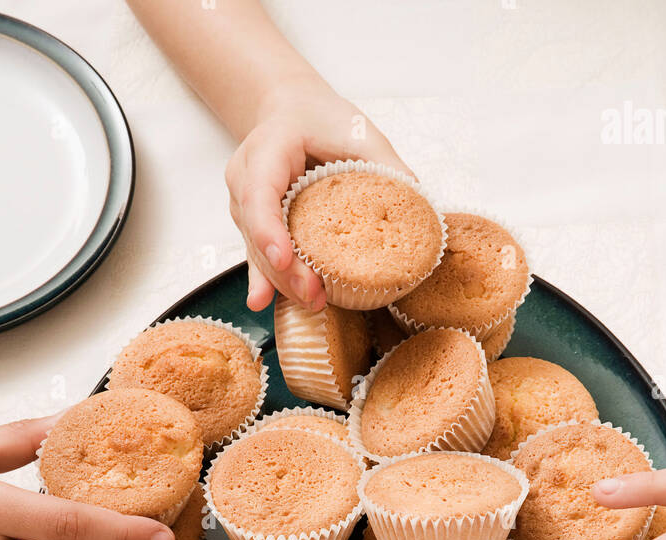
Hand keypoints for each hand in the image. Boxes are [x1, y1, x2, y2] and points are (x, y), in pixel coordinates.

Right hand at [226, 77, 412, 312]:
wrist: (292, 112)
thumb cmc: (321, 119)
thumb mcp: (356, 131)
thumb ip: (384, 164)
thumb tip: (420, 203)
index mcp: (268, 149)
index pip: (260, 192)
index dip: (268, 229)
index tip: (285, 258)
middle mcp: (247, 178)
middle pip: (257, 231)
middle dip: (283, 269)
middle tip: (313, 294)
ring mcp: (245, 204)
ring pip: (257, 248)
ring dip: (282, 280)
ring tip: (312, 301)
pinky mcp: (253, 224)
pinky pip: (258, 254)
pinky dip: (266, 279)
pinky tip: (262, 302)